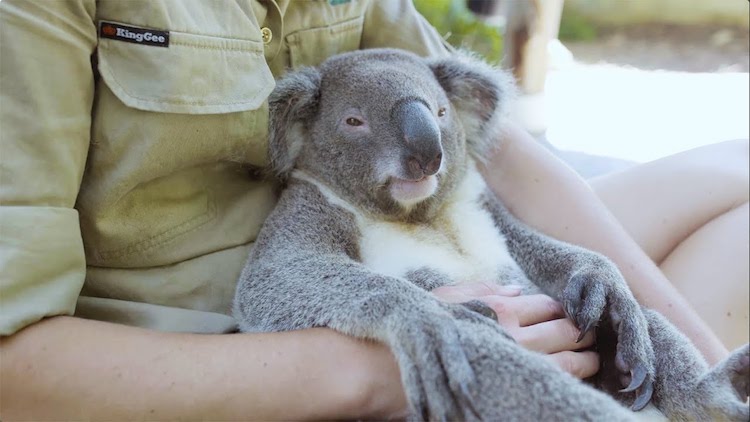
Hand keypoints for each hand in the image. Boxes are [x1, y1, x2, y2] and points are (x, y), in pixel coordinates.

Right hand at [432, 282, 599, 378]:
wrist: (401, 365)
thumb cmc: (422, 327)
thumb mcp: (450, 299)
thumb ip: (485, 289)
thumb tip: (517, 290)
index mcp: (499, 310)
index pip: (547, 306)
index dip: (562, 310)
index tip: (568, 314)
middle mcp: (511, 337)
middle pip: (564, 332)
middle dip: (583, 333)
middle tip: (592, 335)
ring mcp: (514, 367)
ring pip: (566, 364)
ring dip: (586, 362)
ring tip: (592, 360)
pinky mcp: (511, 390)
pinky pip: (549, 387)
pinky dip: (566, 383)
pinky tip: (569, 381)